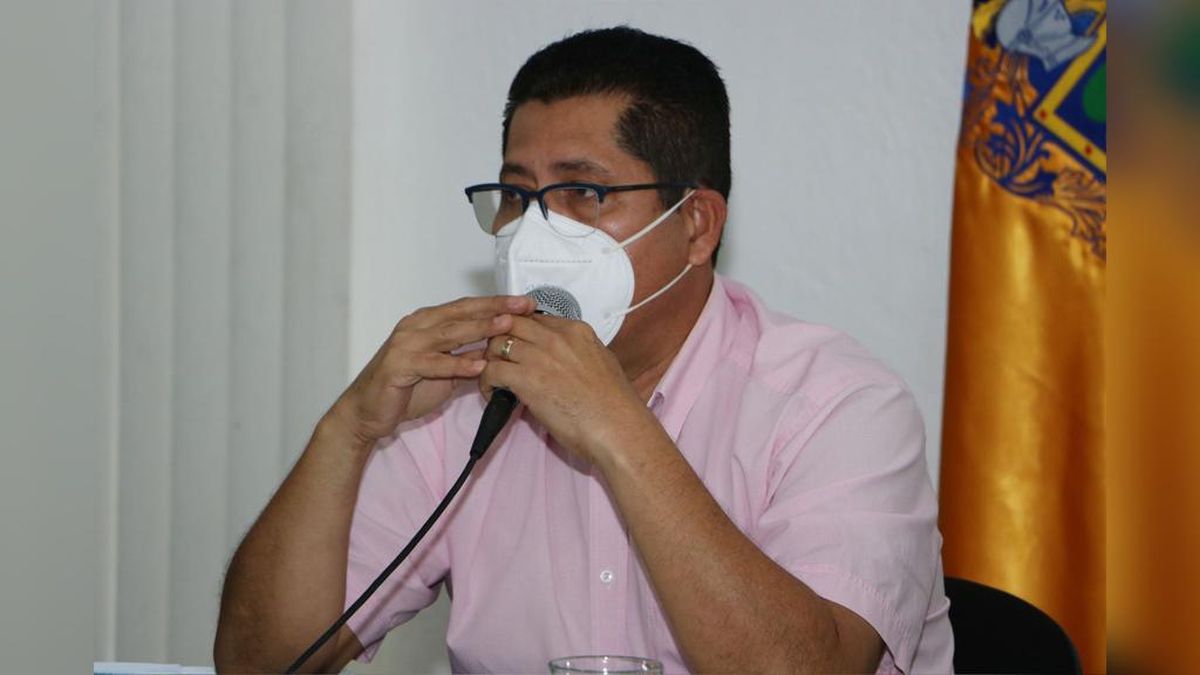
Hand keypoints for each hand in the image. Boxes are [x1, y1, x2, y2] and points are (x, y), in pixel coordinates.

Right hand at [327, 295, 534, 450]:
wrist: (367, 411)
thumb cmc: (404, 389)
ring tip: (506, 325)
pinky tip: (479, 365)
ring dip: (480, 328)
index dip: (496, 303)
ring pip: (449, 333)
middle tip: (523, 305)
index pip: (466, 307)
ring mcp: (406, 344)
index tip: (525, 302)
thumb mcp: (444, 371)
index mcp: (427, 322)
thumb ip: (467, 357)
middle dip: (495, 308)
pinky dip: (456, 364)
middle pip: (461, 313)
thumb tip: (499, 352)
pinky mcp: (399, 366)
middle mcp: (416, 327)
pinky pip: (433, 363)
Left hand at [479, 314, 656, 464]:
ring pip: (496, 343)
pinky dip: (486, 381)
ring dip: (489, 360)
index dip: (519, 331)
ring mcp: (540, 356)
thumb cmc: (614, 406)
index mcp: (576, 331)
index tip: (516, 346)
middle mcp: (556, 337)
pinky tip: (492, 392)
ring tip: (493, 378)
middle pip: (511, 324)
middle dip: (499, 339)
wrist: (617, 428)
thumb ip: (578, 353)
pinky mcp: (527, 379)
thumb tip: (562, 360)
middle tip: (498, 359)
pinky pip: (491, 369)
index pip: (534, 318)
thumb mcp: (601, 364)